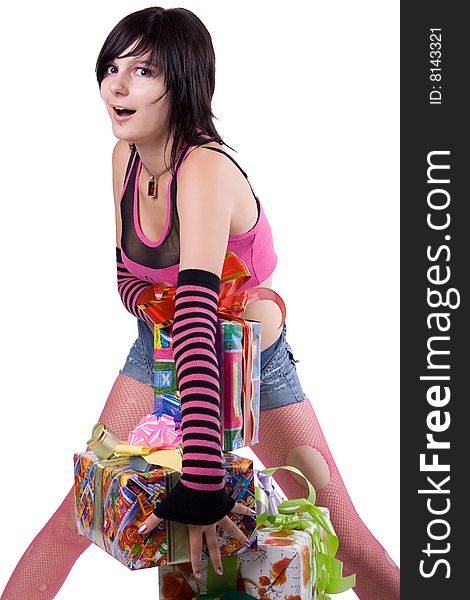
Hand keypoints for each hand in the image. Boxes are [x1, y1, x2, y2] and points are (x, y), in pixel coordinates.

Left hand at [138, 502, 254, 577]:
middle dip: (216, 559)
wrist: (202, 482)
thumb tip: (138, 531)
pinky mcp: (225, 503)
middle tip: (219, 571)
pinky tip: (253, 513)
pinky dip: (245, 510)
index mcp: (196, 527)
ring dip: (238, 536)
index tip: (200, 575)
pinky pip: (237, 508)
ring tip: (247, 542)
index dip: (196, 563)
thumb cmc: (184, 496)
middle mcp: (209, 524)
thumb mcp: (166, 509)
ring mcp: (219, 514)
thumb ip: (153, 520)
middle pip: (213, 545)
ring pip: (230, 528)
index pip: (195, 550)